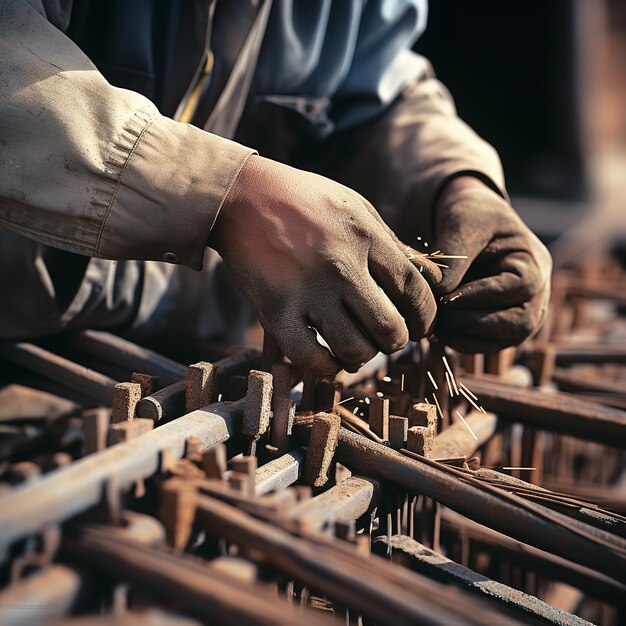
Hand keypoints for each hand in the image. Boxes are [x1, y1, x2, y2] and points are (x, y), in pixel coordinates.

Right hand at [210, 155, 439, 373]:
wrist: (241, 197)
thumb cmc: (305, 201)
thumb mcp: (356, 208)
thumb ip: (393, 245)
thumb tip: (433, 279)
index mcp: (365, 237)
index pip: (415, 291)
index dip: (425, 316)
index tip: (418, 325)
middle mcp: (341, 267)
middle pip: (390, 329)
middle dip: (397, 341)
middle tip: (388, 337)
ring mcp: (307, 292)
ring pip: (355, 349)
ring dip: (363, 356)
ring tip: (358, 347)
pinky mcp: (275, 311)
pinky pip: (311, 359)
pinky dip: (326, 368)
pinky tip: (329, 358)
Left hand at [431, 177, 551, 352]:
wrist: (466, 224)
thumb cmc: (470, 216)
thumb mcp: (463, 222)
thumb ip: (453, 253)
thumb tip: (438, 292)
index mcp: (533, 263)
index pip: (519, 288)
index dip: (482, 295)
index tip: (446, 297)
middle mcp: (535, 293)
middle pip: (521, 323)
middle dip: (475, 323)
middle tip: (439, 316)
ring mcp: (520, 313)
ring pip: (504, 340)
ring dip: (466, 336)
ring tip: (435, 324)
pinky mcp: (500, 327)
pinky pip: (486, 344)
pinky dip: (461, 341)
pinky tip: (438, 330)